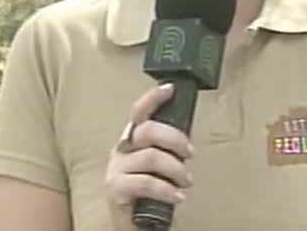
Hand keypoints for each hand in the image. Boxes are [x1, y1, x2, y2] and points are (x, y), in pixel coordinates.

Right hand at [105, 83, 195, 230]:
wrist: (135, 224)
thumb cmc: (150, 192)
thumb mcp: (161, 165)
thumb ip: (168, 149)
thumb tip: (187, 137)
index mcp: (132, 139)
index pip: (139, 111)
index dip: (152, 98)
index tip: (169, 89)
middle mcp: (121, 149)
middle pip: (147, 130)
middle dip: (175, 139)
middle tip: (190, 153)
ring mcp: (116, 168)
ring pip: (150, 157)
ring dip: (176, 169)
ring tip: (186, 182)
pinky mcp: (116, 189)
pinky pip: (146, 182)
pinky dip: (167, 189)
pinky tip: (178, 197)